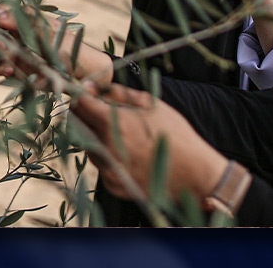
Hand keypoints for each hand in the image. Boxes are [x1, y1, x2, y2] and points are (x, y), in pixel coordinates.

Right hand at [0, 5, 112, 84]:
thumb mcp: (47, 32)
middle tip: (3, 49)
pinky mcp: (8, 66)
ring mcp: (7, 49)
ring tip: (8, 65)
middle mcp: (9, 30)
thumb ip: (22, 23)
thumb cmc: (67, 45)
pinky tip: (10, 71)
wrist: (80, 72)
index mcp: (18, 15)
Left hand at [68, 80, 230, 204]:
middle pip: (78, 127)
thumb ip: (117, 93)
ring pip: (88, 147)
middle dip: (85, 117)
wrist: (194, 174)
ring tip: (123, 135)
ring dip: (96, 137)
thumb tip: (89, 86)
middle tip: (100, 112)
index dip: (80, 97)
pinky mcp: (112, 185)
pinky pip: (102, 166)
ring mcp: (108, 170)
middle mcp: (105, 148)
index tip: (84, 94)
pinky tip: (129, 154)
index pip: (80, 105)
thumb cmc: (174, 134)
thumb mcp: (150, 104)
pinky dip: (109, 157)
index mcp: (113, 124)